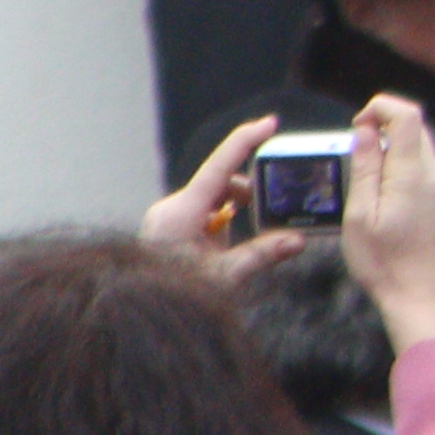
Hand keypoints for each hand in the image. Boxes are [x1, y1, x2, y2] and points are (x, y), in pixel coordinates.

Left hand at [143, 112, 304, 282]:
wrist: (136, 310)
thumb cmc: (173, 295)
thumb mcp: (224, 277)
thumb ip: (261, 254)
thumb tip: (297, 239)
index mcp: (181, 213)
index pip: (219, 167)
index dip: (246, 142)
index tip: (270, 124)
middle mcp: (172, 209)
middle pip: (220, 183)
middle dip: (248, 195)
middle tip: (270, 214)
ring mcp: (169, 218)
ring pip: (213, 199)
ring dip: (234, 213)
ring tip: (240, 245)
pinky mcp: (170, 228)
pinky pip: (203, 214)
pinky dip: (221, 223)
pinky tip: (225, 248)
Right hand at [343, 103, 434, 354]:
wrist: (421, 299)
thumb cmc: (384, 263)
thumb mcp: (360, 214)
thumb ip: (364, 168)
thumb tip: (365, 132)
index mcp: (414, 174)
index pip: (409, 115)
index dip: (380, 108)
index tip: (356, 127)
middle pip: (416, 128)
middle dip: (382, 126)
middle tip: (353, 151)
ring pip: (419, 149)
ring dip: (390, 149)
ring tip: (362, 175)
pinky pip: (422, 171)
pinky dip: (399, 168)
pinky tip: (379, 193)